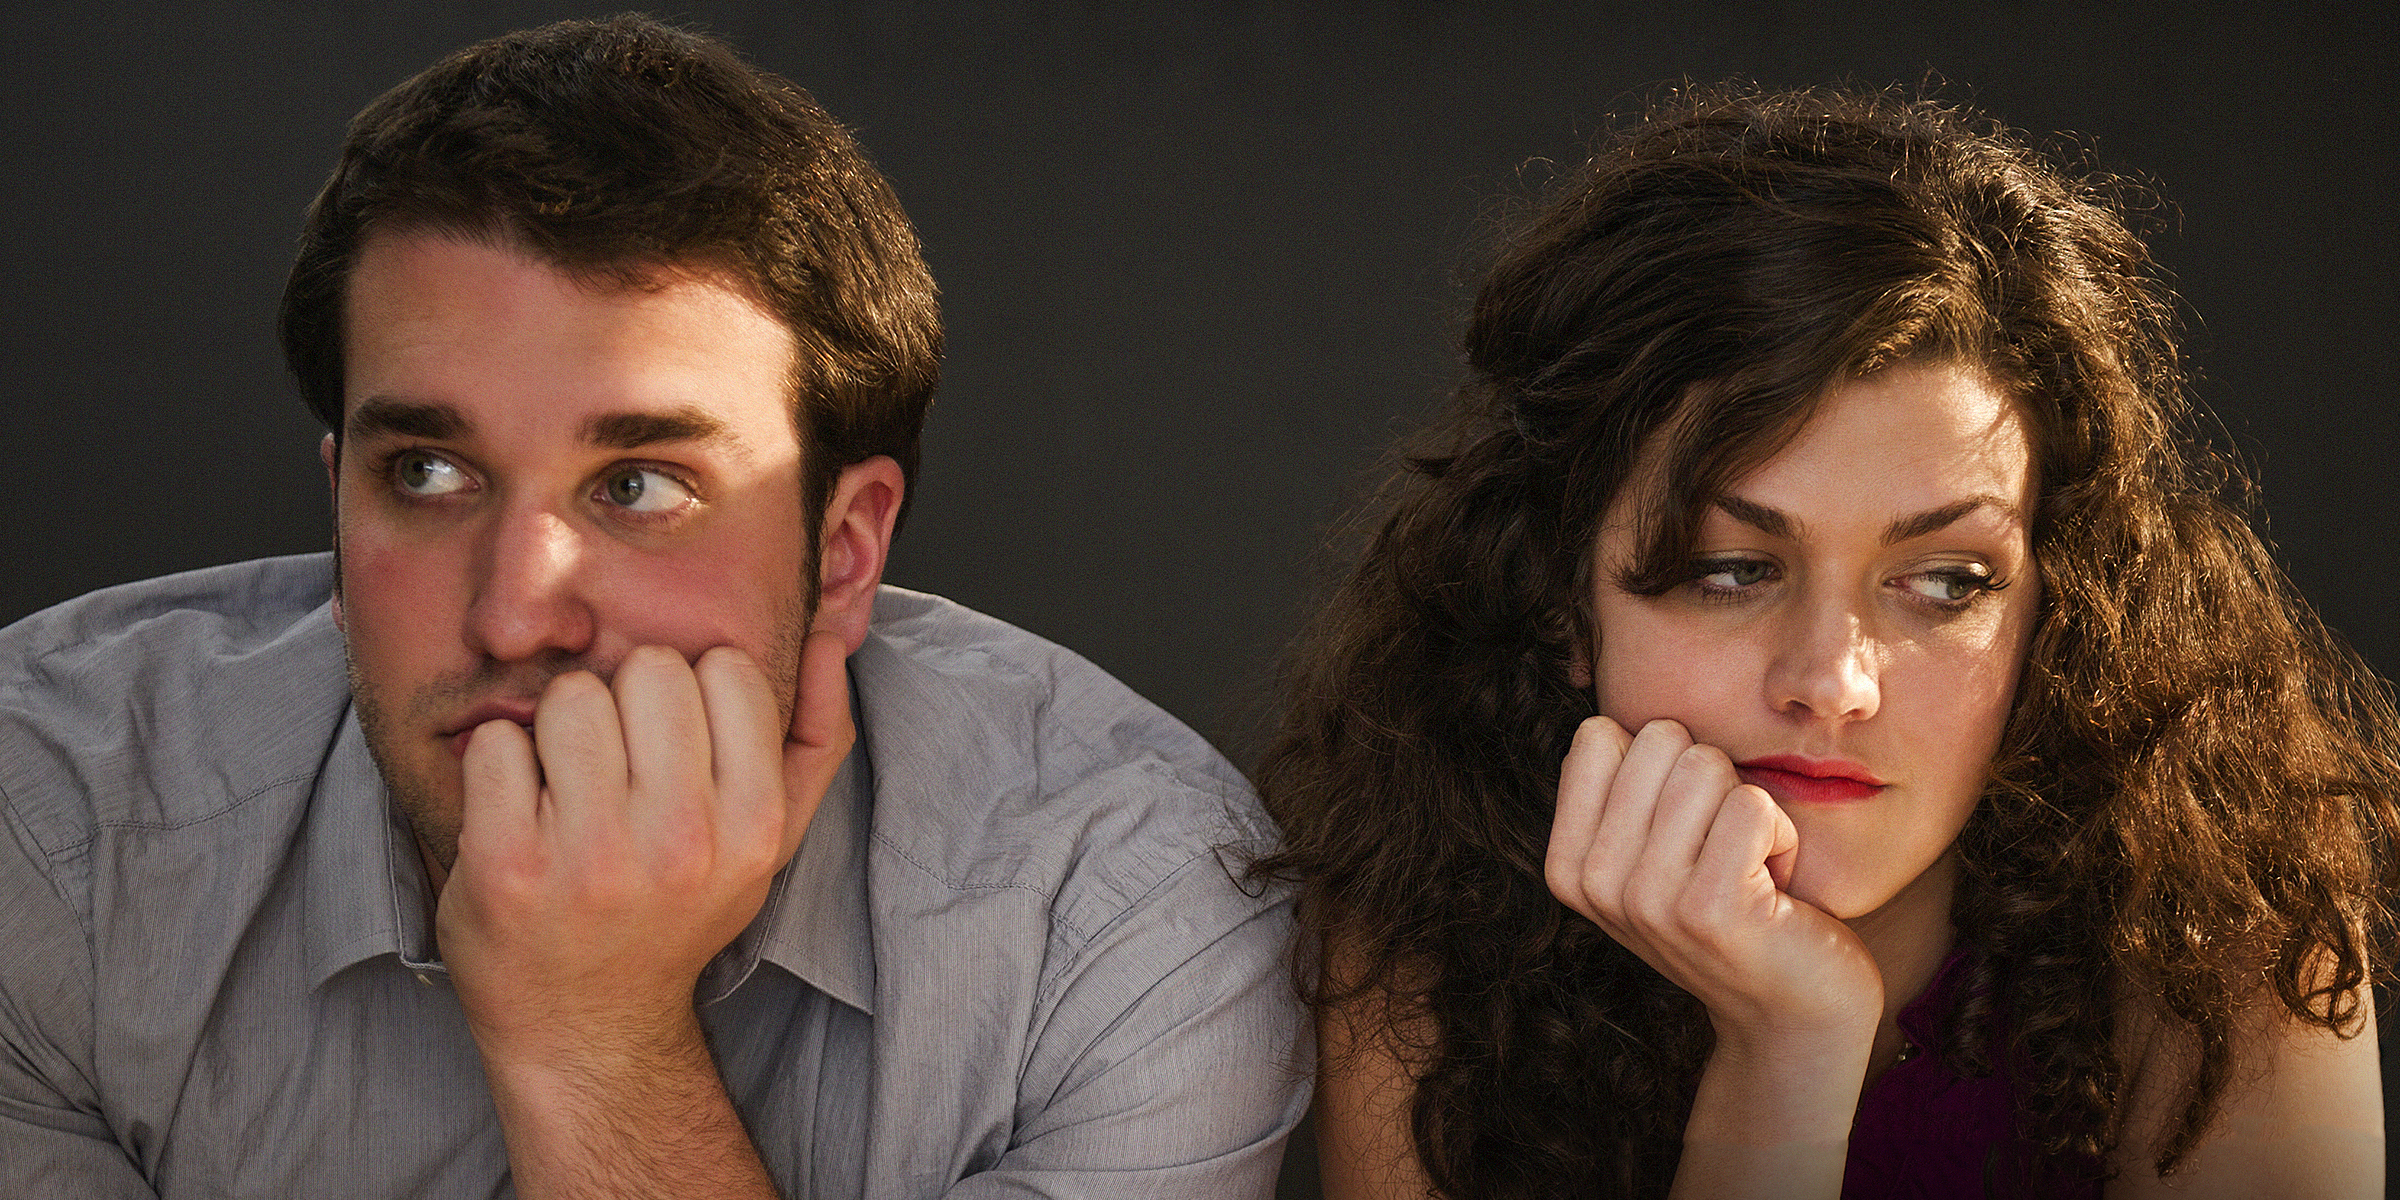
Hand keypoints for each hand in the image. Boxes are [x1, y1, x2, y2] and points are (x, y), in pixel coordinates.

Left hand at [437, 630, 853, 1060]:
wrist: (587, 1027)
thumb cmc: (677, 912)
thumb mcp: (771, 839)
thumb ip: (817, 737)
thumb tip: (830, 637)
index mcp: (753, 826)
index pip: (726, 669)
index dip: (693, 694)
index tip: (675, 747)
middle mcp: (681, 842)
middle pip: (649, 669)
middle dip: (624, 702)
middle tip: (614, 767)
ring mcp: (592, 856)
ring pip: (570, 697)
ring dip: (557, 731)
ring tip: (565, 789)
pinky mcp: (507, 865)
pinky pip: (497, 743)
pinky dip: (497, 766)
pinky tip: (517, 813)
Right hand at [1544, 717, 1880, 1047]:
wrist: (1791, 1012)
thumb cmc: (1733, 907)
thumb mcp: (1650, 853)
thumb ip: (1622, 789)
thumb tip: (1597, 690)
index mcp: (1567, 863)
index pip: (1601, 733)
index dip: (1660, 763)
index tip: (1681, 829)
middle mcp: (1595, 883)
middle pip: (1660, 739)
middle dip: (1712, 779)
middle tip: (1722, 850)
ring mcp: (1647, 900)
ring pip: (1708, 766)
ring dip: (1750, 809)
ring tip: (1748, 868)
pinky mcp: (1708, 909)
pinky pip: (1753, 806)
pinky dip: (1783, 836)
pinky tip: (1775, 888)